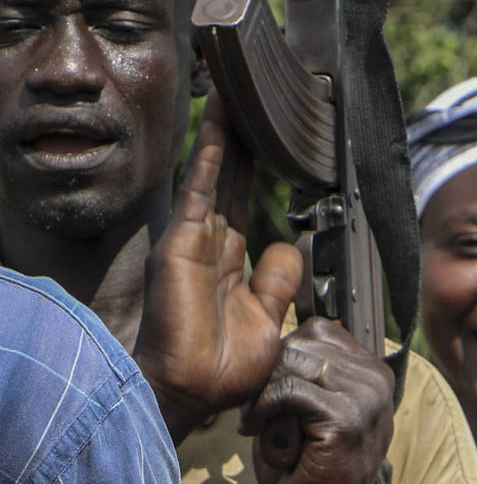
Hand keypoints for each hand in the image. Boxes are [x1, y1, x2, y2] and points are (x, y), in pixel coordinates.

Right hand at [133, 97, 304, 440]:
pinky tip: (220, 124)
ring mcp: (194, 240)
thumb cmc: (225, 367)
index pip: (247, 202)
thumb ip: (276, 282)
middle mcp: (211, 244)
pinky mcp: (183, 243)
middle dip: (242, 139)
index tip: (273, 138)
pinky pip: (202, 190)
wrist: (194, 392)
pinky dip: (212, 155)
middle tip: (252, 96)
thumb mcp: (267, 318)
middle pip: (231, 178)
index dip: (259, 169)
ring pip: (215, 174)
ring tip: (234, 90)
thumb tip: (287, 247)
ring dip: (225, 133)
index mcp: (231, 262)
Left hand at [240, 319, 393, 483]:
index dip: (284, 357)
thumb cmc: (310, 465)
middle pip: (301, 342)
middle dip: (269, 374)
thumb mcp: (309, 405)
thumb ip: (306, 372)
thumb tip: (285, 337)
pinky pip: (289, 390)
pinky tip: (259, 433)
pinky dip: (264, 409)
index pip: (318, 330)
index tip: (271, 393)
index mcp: (373, 371)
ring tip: (259, 423)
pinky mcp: (346, 421)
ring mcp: (366, 399)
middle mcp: (377, 380)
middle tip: (258, 412)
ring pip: (293, 362)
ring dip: (264, 393)